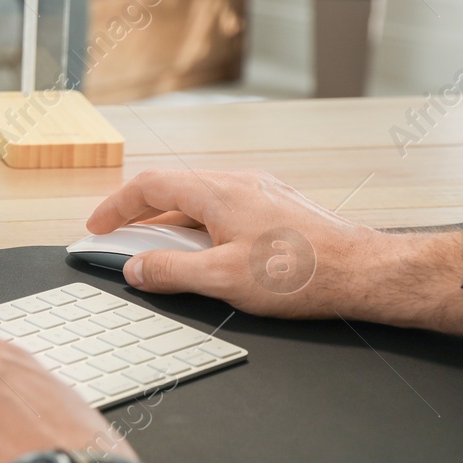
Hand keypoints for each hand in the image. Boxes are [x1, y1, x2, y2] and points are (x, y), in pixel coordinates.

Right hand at [87, 169, 462, 331]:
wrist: (364, 273)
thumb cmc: (301, 275)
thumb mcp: (221, 279)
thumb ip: (170, 272)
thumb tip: (135, 269)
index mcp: (216, 192)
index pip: (148, 187)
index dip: (115, 207)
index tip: (97, 227)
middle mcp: (237, 182)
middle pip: (172, 189)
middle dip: (139, 215)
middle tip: (120, 240)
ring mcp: (260, 192)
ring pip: (199, 199)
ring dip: (171, 223)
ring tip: (160, 254)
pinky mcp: (277, 208)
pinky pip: (224, 208)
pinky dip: (200, 226)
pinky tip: (206, 253)